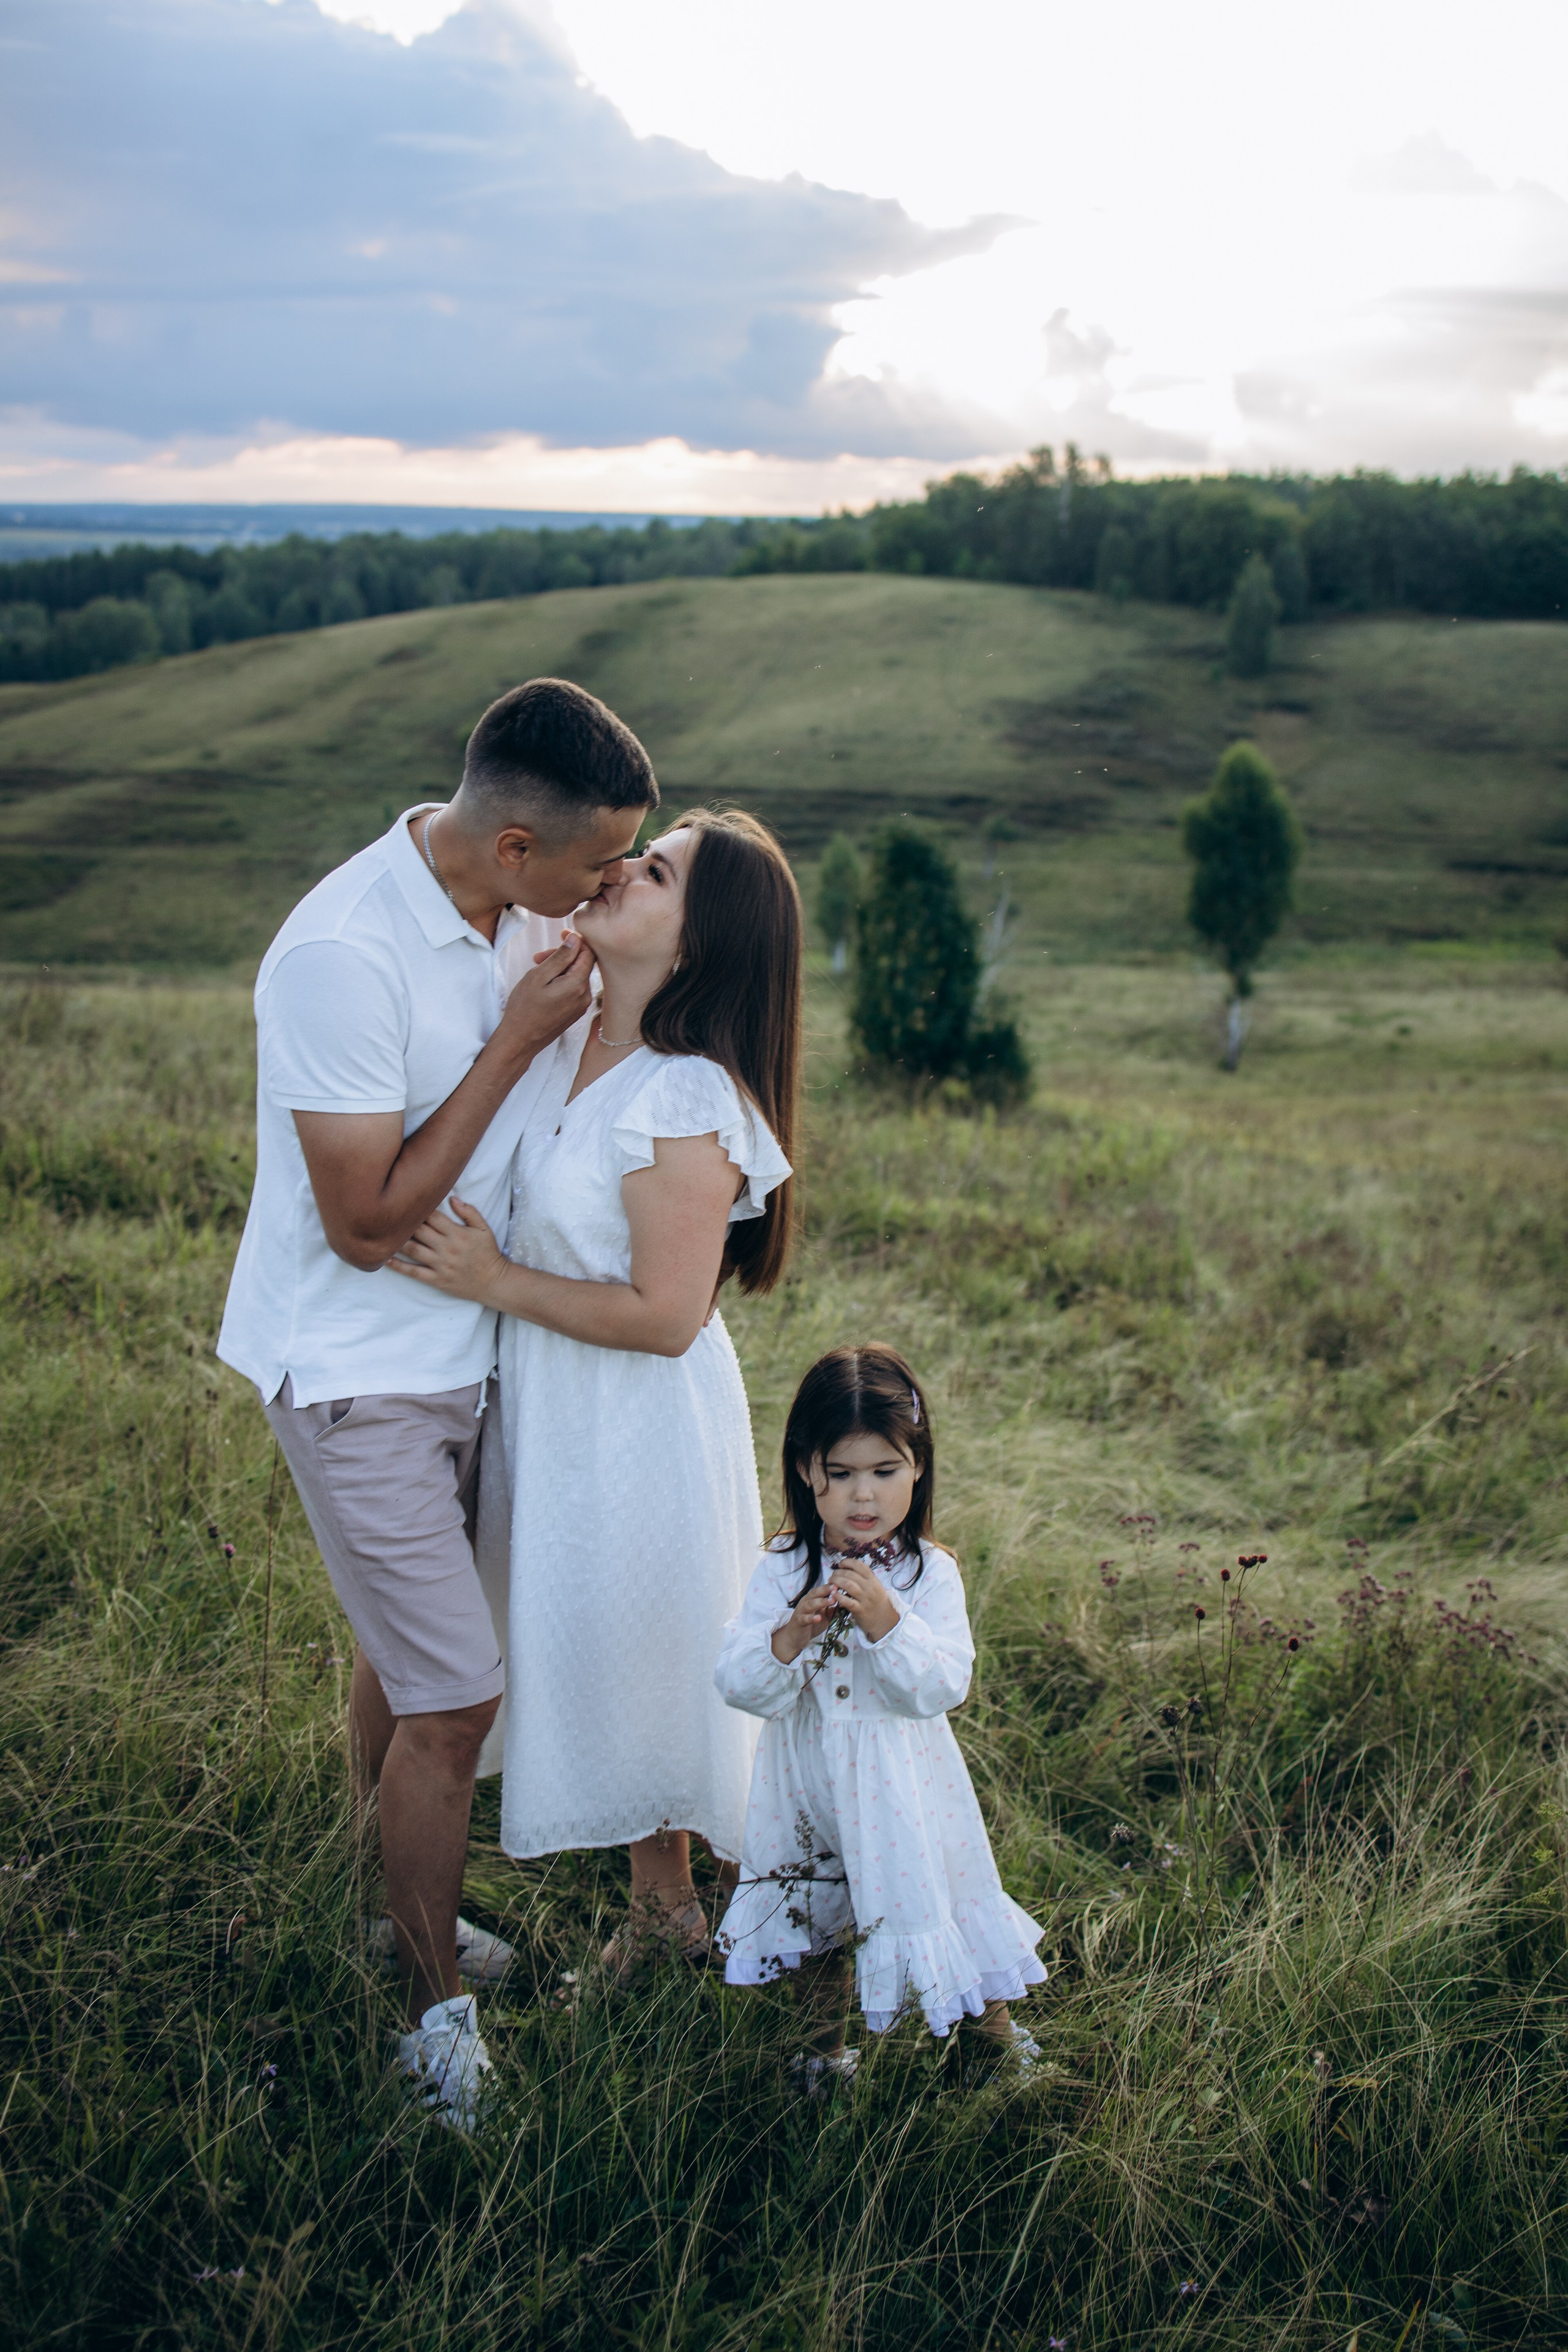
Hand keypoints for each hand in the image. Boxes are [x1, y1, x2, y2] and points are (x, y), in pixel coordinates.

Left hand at [388, 1197, 508, 1305]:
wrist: (494, 1282)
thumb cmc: (488, 1253)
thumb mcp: (484, 1229)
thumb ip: (469, 1212)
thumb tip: (452, 1198)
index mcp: (457, 1233)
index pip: (432, 1216)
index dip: (418, 1207)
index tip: (406, 1201)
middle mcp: (446, 1247)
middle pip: (419, 1230)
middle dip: (403, 1221)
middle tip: (388, 1214)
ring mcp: (440, 1264)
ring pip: (413, 1249)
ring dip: (396, 1240)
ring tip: (381, 1232)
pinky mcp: (436, 1279)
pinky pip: (413, 1272)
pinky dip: (398, 1266)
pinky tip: (385, 1258)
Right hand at [497, 932, 593, 1057]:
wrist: (520, 1040)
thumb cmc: (524, 1008)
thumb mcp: (539, 976)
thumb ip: (560, 957)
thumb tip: (575, 940)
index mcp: (578, 985)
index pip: (588, 953)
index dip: (576, 941)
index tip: (561, 934)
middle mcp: (585, 996)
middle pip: (582, 964)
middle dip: (563, 955)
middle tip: (539, 957)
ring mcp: (581, 1006)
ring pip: (577, 976)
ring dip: (560, 968)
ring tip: (538, 969)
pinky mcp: (575, 1012)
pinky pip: (573, 989)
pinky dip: (561, 981)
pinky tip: (544, 983)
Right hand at [770, 1582, 842, 1664]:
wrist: (795, 1637)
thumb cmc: (811, 1624)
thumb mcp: (824, 1617)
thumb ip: (833, 1610)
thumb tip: (847, 1604)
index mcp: (812, 1599)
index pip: (821, 1590)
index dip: (830, 1586)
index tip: (841, 1583)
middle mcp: (805, 1602)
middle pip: (815, 1594)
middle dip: (825, 1590)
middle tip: (836, 1588)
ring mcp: (801, 1611)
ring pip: (810, 1604)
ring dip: (821, 1602)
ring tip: (831, 1601)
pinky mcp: (798, 1621)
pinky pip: (805, 1618)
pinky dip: (811, 1618)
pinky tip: (818, 1618)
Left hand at [823, 1561, 898, 1643]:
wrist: (884, 1619)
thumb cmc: (876, 1601)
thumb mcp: (875, 1586)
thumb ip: (865, 1577)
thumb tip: (848, 1567)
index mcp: (873, 1580)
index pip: (860, 1565)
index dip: (848, 1562)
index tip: (840, 1564)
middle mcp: (870, 1587)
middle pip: (851, 1574)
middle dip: (838, 1573)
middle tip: (833, 1576)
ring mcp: (865, 1599)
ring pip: (848, 1585)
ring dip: (836, 1582)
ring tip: (831, 1583)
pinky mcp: (860, 1609)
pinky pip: (847, 1601)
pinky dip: (838, 1596)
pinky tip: (834, 1594)